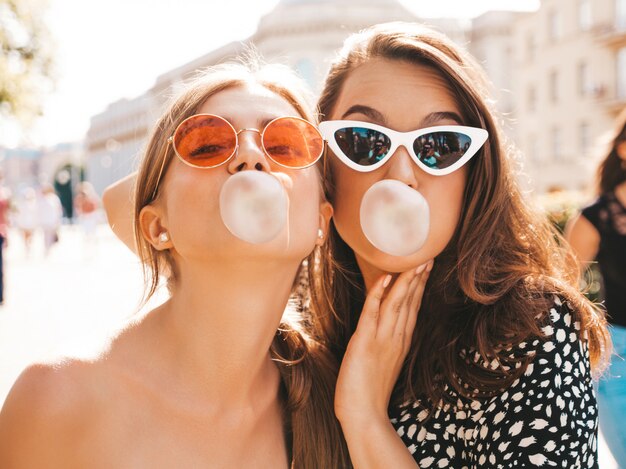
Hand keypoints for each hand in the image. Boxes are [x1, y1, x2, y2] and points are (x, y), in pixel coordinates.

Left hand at [335, 260, 432, 425]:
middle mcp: (396, 338)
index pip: (413, 307)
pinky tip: (386, 278)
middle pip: (410, 302)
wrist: (363, 415)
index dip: (420, 286)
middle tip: (428, 256)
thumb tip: (386, 328)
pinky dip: (379, 294)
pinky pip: (373, 313)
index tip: (426, 267)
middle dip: (419, 278)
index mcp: (400, 342)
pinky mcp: (364, 342)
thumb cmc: (369, 391)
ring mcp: (382, 339)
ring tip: (416, 261)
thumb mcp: (383, 362)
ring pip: (397, 304)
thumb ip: (387, 343)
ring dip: (406, 281)